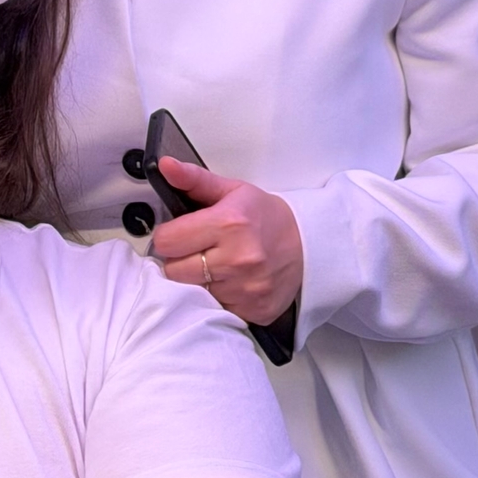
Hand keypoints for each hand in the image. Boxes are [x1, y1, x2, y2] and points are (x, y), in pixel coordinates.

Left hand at [150, 157, 302, 326]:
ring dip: (198, 282)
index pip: (166, 241)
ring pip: (192, 292)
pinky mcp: (253, 311)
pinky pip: (216, 310)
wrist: (310, 246)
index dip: (168, 237)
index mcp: (229, 224)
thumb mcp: (234, 191)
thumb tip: (167, 166)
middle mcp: (237, 259)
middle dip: (180, 260)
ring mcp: (245, 289)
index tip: (180, 234)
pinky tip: (230, 283)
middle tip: (199, 251)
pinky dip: (218, 298)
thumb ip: (195, 180)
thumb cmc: (268, 218)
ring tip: (217, 266)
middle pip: (173, 271)